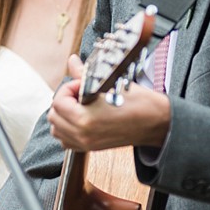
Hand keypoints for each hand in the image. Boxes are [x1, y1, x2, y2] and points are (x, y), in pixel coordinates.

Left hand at [47, 54, 170, 152]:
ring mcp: (86, 143)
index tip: (81, 85)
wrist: (155, 122)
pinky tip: (80, 119)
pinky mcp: (90, 147)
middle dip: (63, 101)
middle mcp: (82, 134)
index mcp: (85, 119)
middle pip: (54, 116)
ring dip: (63, 115)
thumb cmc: (137, 103)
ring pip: (57, 129)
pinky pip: (66, 141)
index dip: (68, 88)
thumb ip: (83, 74)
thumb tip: (72, 61)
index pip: (58, 101)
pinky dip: (67, 129)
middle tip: (80, 94)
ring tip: (79, 106)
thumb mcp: (108, 84)